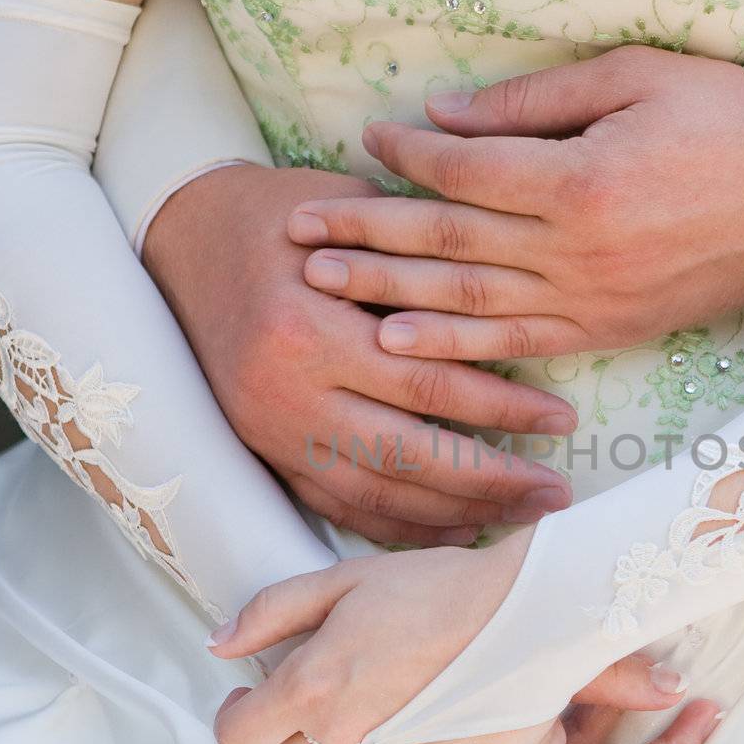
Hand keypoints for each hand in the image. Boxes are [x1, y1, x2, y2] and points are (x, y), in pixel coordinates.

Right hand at [142, 163, 576, 545]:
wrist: (180, 238)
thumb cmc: (280, 215)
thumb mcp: (352, 216)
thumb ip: (422, 263)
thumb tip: (516, 302)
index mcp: (311, 329)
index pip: (429, 386)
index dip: (504, 409)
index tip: (562, 420)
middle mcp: (287, 393)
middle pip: (409, 458)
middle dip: (492, 481)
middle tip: (555, 490)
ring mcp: (270, 431)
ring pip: (375, 496)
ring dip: (453, 514)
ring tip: (517, 515)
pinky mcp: (262, 451)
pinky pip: (337, 506)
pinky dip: (397, 526)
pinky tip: (449, 528)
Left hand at [207, 528, 538, 743]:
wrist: (530, 616)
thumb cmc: (439, 589)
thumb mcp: (347, 579)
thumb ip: (272, 613)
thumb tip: (219, 647)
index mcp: (310, 686)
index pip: (237, 738)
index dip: (240, 717)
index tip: (257, 700)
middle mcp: (341, 738)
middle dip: (299, 728)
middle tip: (339, 687)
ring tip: (382, 709)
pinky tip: (409, 739)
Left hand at [286, 45, 743, 360]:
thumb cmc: (728, 120)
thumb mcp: (636, 79)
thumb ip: (536, 104)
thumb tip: (446, 116)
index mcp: (583, 182)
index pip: (467, 172)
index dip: (410, 156)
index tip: (366, 142)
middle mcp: (578, 253)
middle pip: (448, 244)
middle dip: (368, 237)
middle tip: (299, 236)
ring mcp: (592, 302)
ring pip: (470, 303)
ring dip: (389, 297)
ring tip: (323, 290)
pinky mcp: (609, 332)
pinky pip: (517, 346)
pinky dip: (455, 348)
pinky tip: (401, 345)